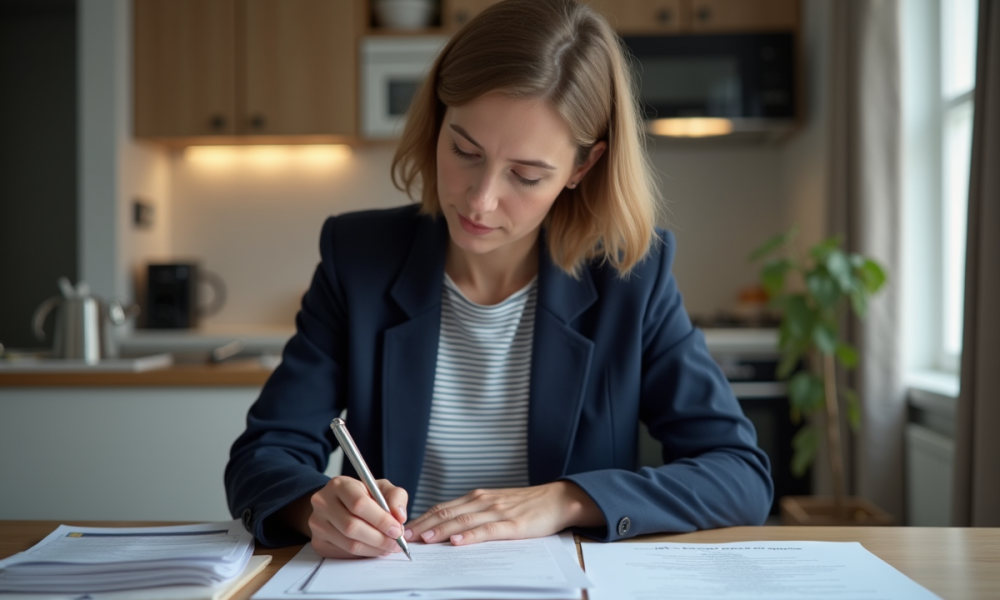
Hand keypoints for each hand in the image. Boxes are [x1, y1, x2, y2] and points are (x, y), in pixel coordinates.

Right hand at [307, 476, 408, 558]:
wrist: (336, 505)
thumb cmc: (362, 495)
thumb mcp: (381, 488)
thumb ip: (395, 496)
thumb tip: (399, 516)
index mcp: (339, 485)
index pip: (359, 504)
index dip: (381, 519)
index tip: (397, 529)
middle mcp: (323, 503)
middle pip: (352, 527)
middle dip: (379, 538)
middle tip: (396, 542)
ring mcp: (317, 524)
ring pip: (349, 544)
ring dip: (374, 549)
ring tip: (389, 547)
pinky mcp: (318, 542)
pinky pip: (344, 553)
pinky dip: (364, 554)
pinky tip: (375, 549)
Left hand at [403, 481, 603, 545]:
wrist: (557, 499)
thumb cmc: (527, 505)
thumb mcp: (496, 504)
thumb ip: (475, 512)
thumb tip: (449, 527)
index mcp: (478, 497)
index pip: (443, 507)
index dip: (423, 517)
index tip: (406, 528)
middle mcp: (484, 501)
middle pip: (447, 513)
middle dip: (424, 525)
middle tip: (405, 536)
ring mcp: (497, 512)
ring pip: (463, 520)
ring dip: (441, 530)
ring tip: (423, 539)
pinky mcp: (512, 525)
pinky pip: (487, 530)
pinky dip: (470, 536)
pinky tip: (457, 541)